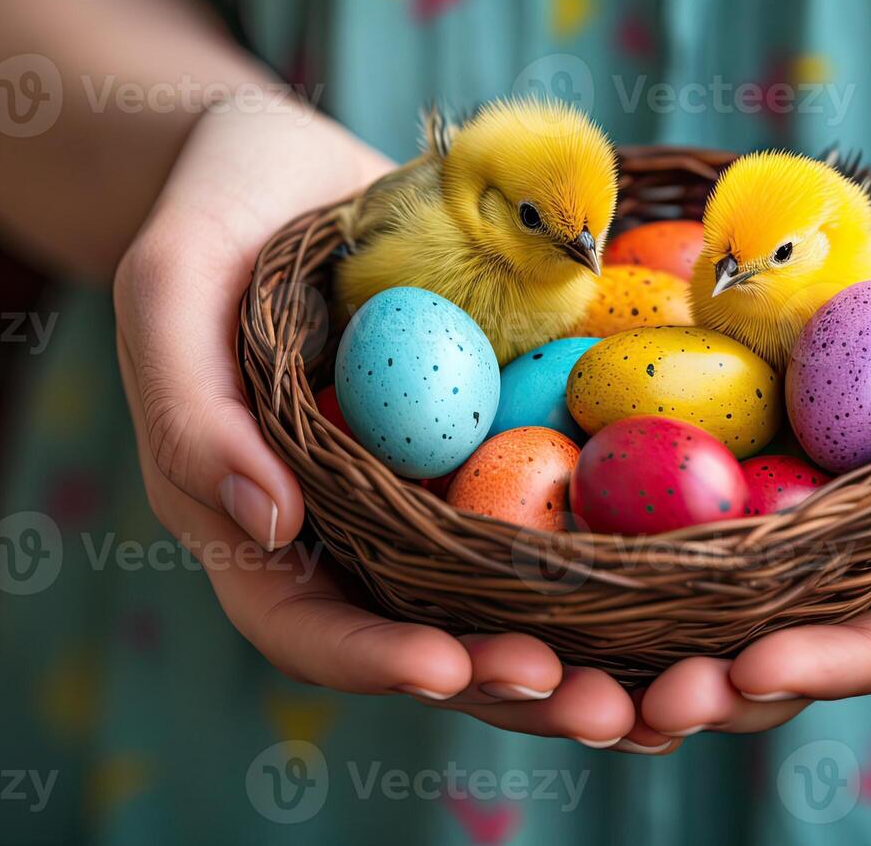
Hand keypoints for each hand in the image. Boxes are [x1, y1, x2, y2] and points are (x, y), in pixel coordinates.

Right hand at [113, 105, 664, 749]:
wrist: (293, 162)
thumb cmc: (216, 216)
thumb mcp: (170, 287)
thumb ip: (189, 408)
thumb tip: (265, 525)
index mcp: (260, 521)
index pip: (307, 625)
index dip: (375, 660)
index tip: (452, 667)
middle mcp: (356, 526)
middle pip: (431, 640)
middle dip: (515, 685)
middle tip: (603, 709)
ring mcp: (434, 487)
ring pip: (511, 597)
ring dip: (589, 649)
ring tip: (671, 685)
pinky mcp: (500, 440)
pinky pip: (562, 505)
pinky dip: (622, 550)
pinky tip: (699, 566)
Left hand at [639, 107, 870, 734]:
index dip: (848, 664)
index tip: (751, 668)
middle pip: (827, 633)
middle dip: (736, 679)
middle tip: (638, 703)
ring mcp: (844, 472)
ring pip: (758, 580)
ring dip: (675, 627)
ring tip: (583, 657)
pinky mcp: (788, 422)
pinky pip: (722, 480)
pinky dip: (653, 517)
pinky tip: (571, 527)